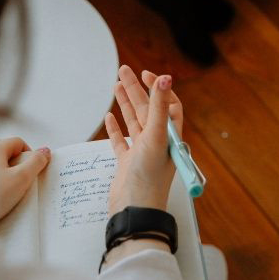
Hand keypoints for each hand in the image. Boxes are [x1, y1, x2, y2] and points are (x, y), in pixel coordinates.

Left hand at [0, 138, 50, 222]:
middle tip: (18, 184)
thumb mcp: (21, 179)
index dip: (29, 155)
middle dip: (15, 166)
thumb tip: (44, 151)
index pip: (18, 142)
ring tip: (3, 193)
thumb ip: (36, 163)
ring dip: (1, 175)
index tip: (32, 170)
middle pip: (4, 152)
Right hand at [105, 65, 182, 216]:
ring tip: (115, 85)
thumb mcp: (156, 137)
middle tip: (123, 70)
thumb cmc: (149, 177)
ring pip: (133, 121)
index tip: (145, 74)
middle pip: (147, 108)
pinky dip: (115, 128)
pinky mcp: (127, 163)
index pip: (167, 104)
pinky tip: (109, 118)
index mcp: (169, 135)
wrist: (135, 209)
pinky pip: (121, 141)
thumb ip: (159, 107)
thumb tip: (166, 78)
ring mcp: (141, 152)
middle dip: (135, 89)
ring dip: (125, 103)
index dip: (158, 88)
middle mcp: (157, 142)